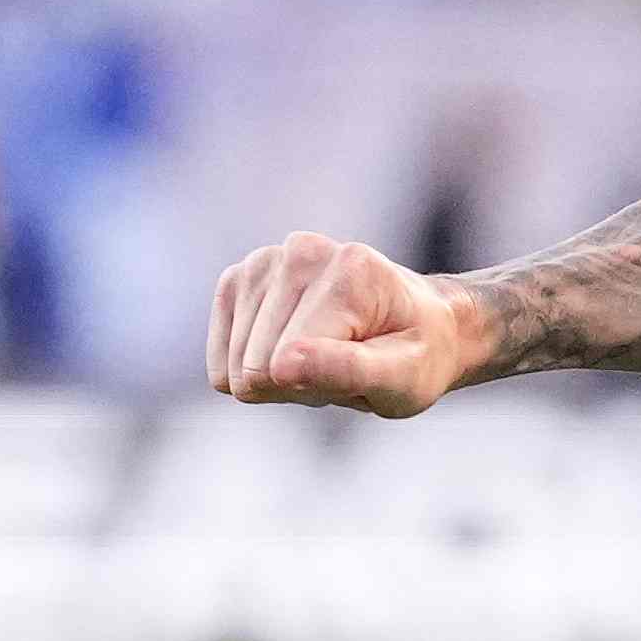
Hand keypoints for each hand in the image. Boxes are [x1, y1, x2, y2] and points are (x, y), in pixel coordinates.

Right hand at [206, 232, 489, 414]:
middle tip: (344, 366)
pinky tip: (291, 351)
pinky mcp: (239, 279)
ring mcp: (264, 261)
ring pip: (234, 364)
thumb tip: (279, 367)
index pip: (289, 363)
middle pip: (255, 365)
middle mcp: (302, 252)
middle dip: (297, 383)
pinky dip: (252, 366)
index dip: (321, 388)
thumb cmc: (417, 356)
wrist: (419, 325)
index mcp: (350, 270)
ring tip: (323, 357)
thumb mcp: (403, 379)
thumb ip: (348, 370)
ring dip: (277, 377)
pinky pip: (221, 355)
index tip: (365, 369)